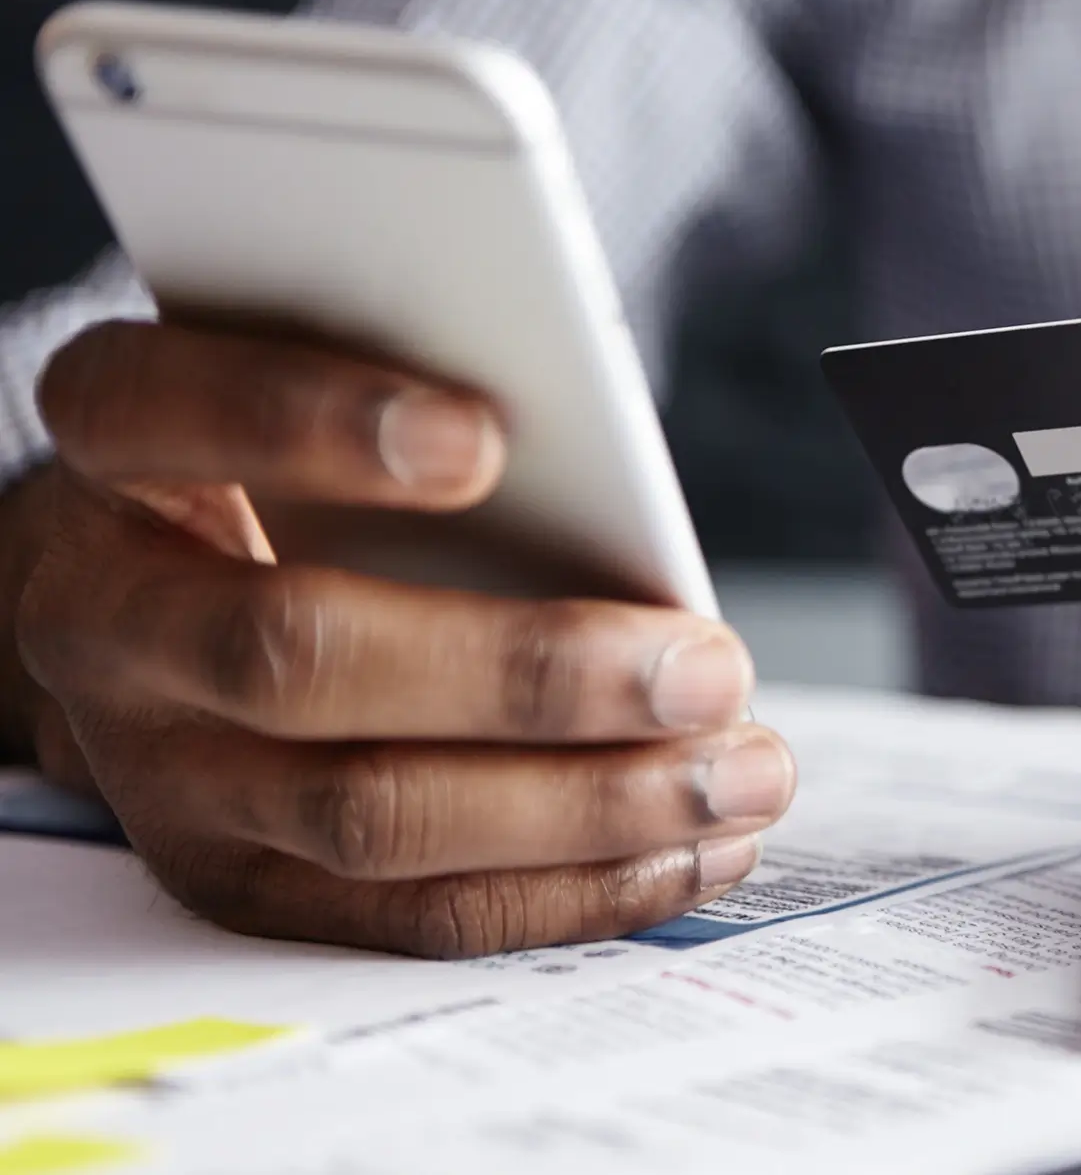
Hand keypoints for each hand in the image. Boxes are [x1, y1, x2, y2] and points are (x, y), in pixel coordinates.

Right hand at [10, 320, 789, 956]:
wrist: (143, 608)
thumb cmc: (281, 475)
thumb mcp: (317, 397)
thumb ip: (420, 406)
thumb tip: (609, 480)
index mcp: (115, 454)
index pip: (169, 412)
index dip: (315, 423)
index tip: (482, 439)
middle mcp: (110, 621)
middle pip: (297, 659)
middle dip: (527, 675)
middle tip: (705, 668)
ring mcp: (163, 773)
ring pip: (370, 816)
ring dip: (587, 806)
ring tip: (739, 773)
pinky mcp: (240, 883)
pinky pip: (412, 914)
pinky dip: (574, 889)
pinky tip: (693, 850)